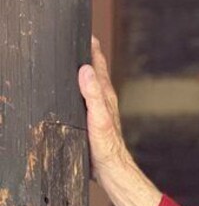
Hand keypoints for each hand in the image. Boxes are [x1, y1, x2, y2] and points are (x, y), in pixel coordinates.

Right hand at [78, 36, 129, 182]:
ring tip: (81, 63)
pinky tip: (80, 96)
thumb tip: (86, 70)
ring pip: (94, 88)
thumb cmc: (107, 147)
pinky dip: (84, 93)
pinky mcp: (95, 124)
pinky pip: (88, 102)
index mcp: (106, 97)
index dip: (93, 51)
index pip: (99, 68)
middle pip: (97, 75)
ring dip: (89, 74)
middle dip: (91, 58)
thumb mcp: (98, 117)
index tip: (89, 35)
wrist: (112, 170)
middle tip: (85, 42)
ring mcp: (101, 113)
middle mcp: (105, 103)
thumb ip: (92, 94)